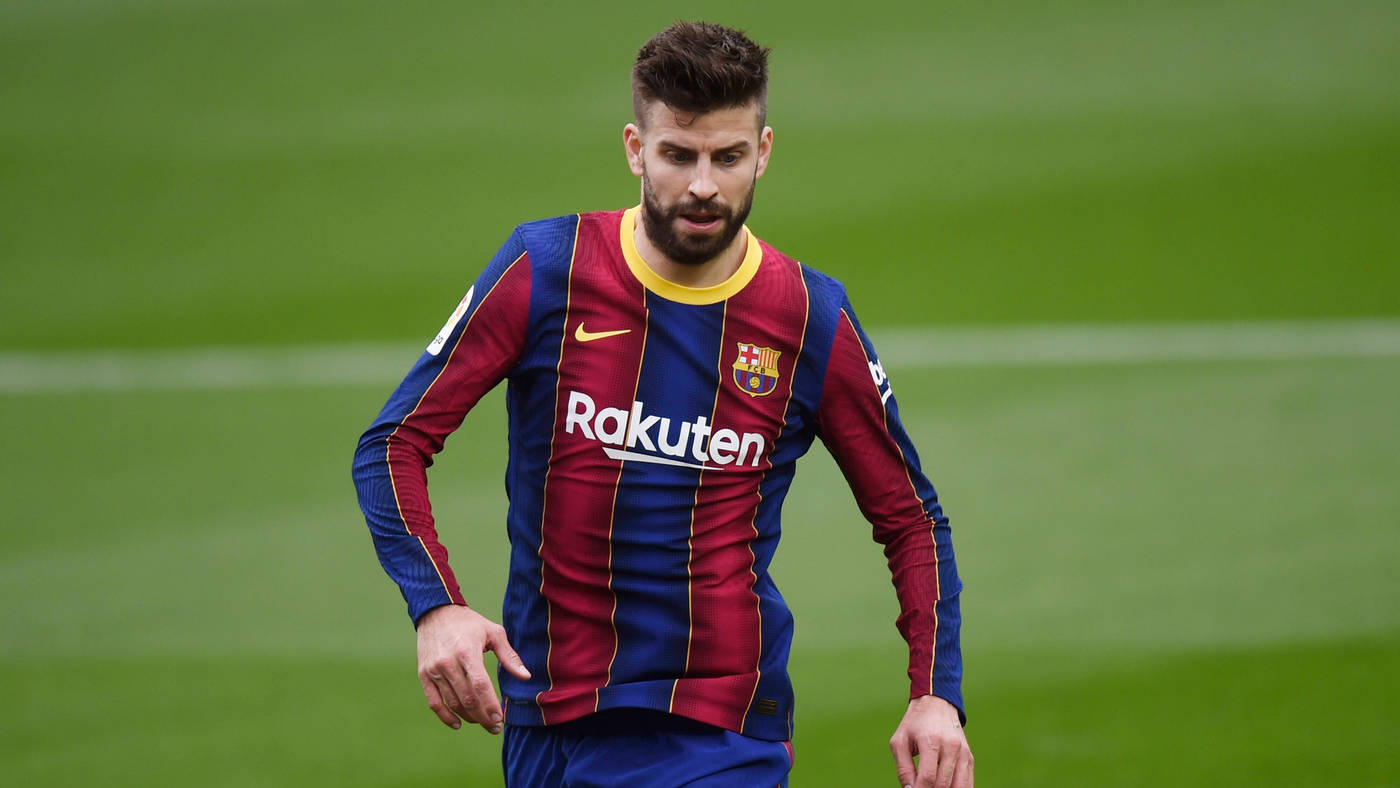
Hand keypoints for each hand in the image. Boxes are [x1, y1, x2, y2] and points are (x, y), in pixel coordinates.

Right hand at [415, 604, 531, 733]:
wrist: (436, 613)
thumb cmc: (469, 623)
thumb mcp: (493, 632)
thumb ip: (509, 656)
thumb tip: (526, 677)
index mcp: (467, 651)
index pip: (480, 685)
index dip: (490, 705)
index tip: (500, 719)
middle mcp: (448, 663)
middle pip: (467, 699)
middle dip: (483, 717)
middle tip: (495, 726)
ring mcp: (434, 670)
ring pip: (452, 703)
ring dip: (469, 718)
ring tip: (482, 723)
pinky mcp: (424, 675)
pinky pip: (434, 702)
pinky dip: (445, 716)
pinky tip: (458, 724)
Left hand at [889, 694, 972, 787]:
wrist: (937, 704)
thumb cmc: (915, 724)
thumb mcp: (899, 742)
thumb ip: (903, 768)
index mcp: (931, 741)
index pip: (928, 777)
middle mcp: (951, 747)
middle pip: (943, 784)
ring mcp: (963, 753)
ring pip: (959, 787)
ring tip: (932, 787)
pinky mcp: (969, 757)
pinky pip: (968, 783)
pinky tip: (946, 787)